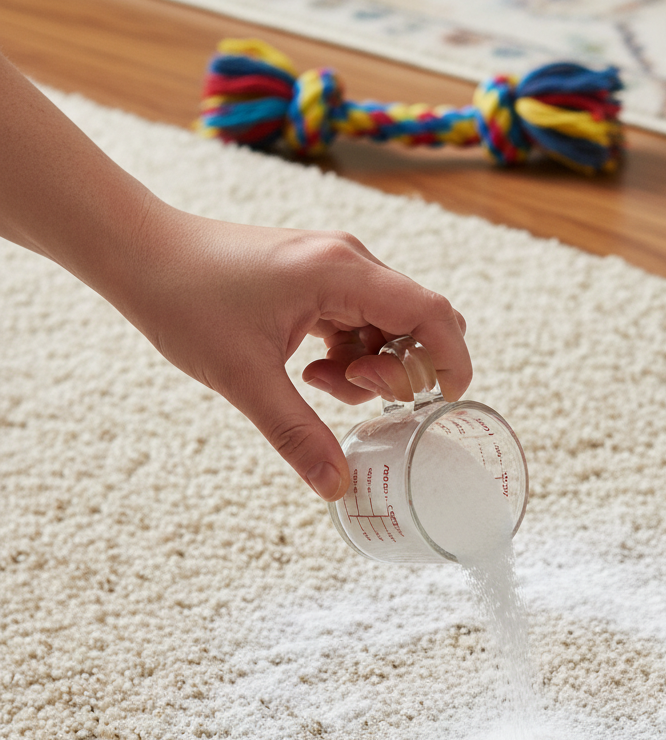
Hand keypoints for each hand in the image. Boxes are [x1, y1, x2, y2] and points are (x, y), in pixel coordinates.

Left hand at [113, 206, 470, 500]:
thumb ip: (297, 434)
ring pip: (387, 325)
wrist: (140, 252)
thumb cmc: (186, 300)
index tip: (446, 401)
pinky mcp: (318, 278)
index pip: (429, 313)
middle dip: (401, 369)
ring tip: (315, 384)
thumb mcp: (244, 379)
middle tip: (355, 394)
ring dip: (368, 366)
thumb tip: (337, 486)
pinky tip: (307, 369)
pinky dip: (347, 354)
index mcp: (340, 273)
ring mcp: (334, 267)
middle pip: (416, 320)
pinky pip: (359, 322)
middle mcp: (348, 261)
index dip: (451, 359)